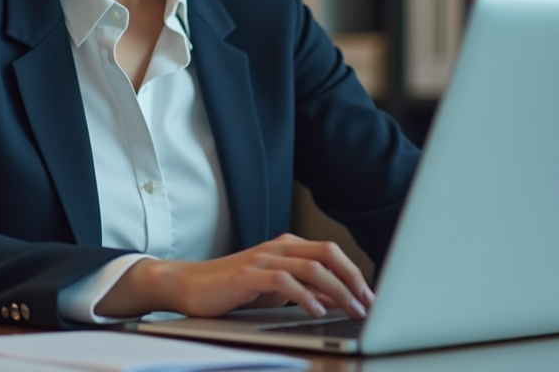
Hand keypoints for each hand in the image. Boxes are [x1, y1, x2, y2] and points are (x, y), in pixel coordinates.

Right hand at [96, 234, 373, 319]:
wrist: (187, 285)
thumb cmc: (232, 288)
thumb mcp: (275, 290)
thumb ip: (305, 291)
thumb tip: (337, 299)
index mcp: (286, 247)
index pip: (329, 252)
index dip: (353, 272)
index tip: (371, 297)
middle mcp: (277, 247)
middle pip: (326, 253)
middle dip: (351, 278)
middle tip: (368, 303)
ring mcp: (261, 259)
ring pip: (310, 266)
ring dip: (336, 290)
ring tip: (351, 310)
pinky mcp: (246, 275)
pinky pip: (283, 281)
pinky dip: (304, 296)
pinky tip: (316, 311)